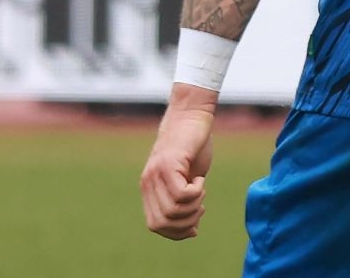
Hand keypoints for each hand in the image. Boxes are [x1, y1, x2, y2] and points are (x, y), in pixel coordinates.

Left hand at [141, 85, 217, 239]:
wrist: (192, 116)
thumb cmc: (192, 147)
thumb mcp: (186, 179)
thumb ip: (182, 202)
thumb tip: (190, 230)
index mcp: (150, 189)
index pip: (156, 226)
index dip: (177, 232)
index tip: (194, 224)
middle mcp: (148, 183)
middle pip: (163, 223)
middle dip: (187, 223)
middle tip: (201, 206)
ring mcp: (156, 173)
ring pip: (173, 210)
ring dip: (194, 207)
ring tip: (201, 191)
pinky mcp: (168, 163)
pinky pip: (182, 194)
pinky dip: (197, 192)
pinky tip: (201, 178)